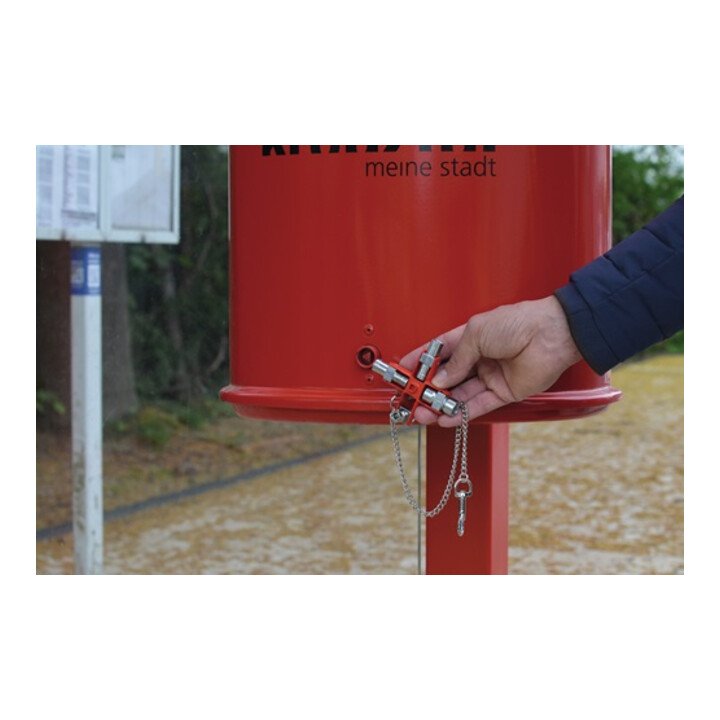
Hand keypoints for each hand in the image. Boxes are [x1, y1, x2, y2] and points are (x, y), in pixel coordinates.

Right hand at [399, 296, 581, 425]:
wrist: (552, 334)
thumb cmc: (518, 323)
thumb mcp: (476, 333)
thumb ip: (457, 359)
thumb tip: (440, 380)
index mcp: (470, 337)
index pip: (439, 352)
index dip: (420, 362)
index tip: (403, 371)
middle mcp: (479, 358)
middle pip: (447, 378)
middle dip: (427, 389)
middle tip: (410, 399)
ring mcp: (490, 376)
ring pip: (459, 394)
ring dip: (440, 404)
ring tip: (423, 412)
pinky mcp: (503, 392)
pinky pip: (478, 405)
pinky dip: (461, 413)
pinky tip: (445, 417)